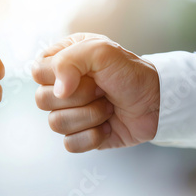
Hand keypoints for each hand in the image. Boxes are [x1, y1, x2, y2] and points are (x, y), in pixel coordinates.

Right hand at [32, 33, 158, 152]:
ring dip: (89, 116)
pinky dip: (93, 136)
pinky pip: (70, 144)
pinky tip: (108, 125)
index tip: (87, 74)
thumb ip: (70, 61)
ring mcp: (69, 111)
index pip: (37, 71)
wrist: (158, 103)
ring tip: (108, 107)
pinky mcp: (79, 134)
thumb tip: (58, 92)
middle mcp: (62, 86)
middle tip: (102, 90)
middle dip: (79, 97)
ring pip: (55, 123)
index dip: (60, 76)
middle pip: (42, 100)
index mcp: (62, 60)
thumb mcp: (102, 52)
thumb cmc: (131, 74)